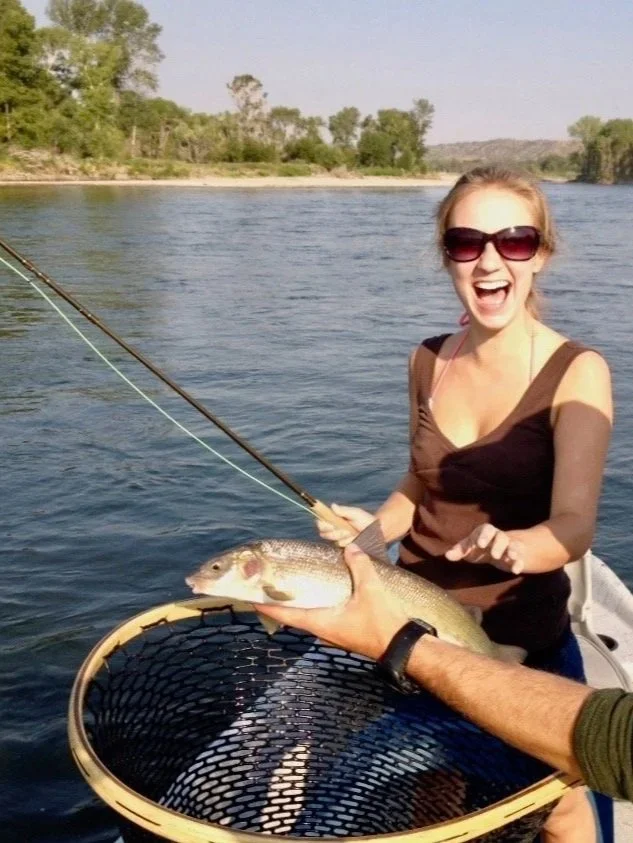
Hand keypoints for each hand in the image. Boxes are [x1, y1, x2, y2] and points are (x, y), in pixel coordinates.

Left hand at [254, 544, 408, 660]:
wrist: (403, 647)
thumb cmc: (382, 623)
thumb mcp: (371, 590)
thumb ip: (360, 566)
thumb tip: (351, 547)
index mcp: (322, 622)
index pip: (287, 614)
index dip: (268, 606)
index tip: (251, 598)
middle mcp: (323, 630)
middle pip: (293, 616)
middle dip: (280, 603)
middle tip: (267, 588)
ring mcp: (333, 634)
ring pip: (308, 618)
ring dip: (297, 606)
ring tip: (288, 589)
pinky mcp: (343, 633)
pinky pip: (321, 619)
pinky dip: (313, 608)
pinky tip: (317, 597)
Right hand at [316, 503, 375, 546]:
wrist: (376, 532)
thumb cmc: (365, 520)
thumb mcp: (355, 513)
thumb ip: (344, 510)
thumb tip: (332, 506)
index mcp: (334, 520)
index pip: (321, 522)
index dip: (322, 524)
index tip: (329, 524)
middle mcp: (333, 530)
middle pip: (323, 532)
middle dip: (334, 531)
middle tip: (345, 530)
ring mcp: (338, 539)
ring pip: (333, 540)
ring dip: (342, 536)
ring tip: (352, 533)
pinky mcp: (343, 547)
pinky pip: (340, 546)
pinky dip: (347, 542)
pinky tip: (354, 539)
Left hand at [445, 523, 525, 574]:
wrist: (500, 550)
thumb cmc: (480, 548)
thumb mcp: (469, 549)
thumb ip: (458, 551)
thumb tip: (447, 555)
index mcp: (486, 533)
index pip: (486, 529)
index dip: (484, 536)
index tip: (480, 544)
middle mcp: (500, 538)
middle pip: (501, 537)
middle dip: (499, 545)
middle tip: (494, 555)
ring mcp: (510, 547)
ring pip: (514, 546)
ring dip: (513, 551)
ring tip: (511, 557)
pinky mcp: (518, 557)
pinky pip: (521, 559)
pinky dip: (519, 564)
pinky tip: (516, 570)